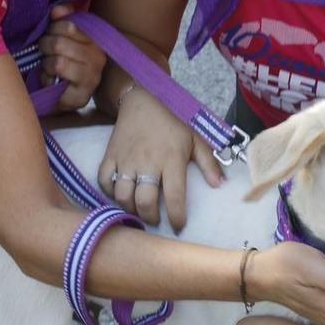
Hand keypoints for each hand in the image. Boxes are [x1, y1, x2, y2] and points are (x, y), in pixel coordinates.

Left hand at [40, 4, 104, 111]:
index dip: (53, 27)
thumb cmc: (63, 58)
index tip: (50, 32)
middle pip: (60, 43)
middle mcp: (98, 58)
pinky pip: (55, 81)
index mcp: (95, 39)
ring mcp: (91, 79)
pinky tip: (50, 80)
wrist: (63, 93)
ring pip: (58, 62)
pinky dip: (46, 79)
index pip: (70, 25)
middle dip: (46, 45)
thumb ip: (62, 18)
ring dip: (46, 64)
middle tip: (45, 50)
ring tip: (48, 66)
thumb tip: (57, 9)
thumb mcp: (63, 35)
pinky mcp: (80, 97)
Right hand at [98, 88, 221, 228]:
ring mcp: (126, 160)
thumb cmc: (173, 120)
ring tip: (138, 209)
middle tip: (156, 220)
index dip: (177, 217)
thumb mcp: (197, 138)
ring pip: (122, 196)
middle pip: (144, 202)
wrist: (143, 98)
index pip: (174, 197)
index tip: (178, 226)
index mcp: (171, 160)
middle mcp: (147, 163)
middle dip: (150, 218)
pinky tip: (121, 193)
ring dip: (130, 208)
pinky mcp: (110, 155)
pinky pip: (104, 181)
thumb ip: (209, 163)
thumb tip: (220, 185)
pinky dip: (109, 192)